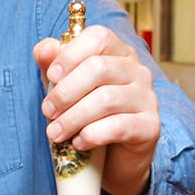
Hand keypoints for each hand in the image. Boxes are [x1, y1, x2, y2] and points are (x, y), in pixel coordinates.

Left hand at [33, 25, 159, 194]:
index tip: (51, 75)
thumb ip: (51, 65)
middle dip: (65, 92)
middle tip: (47, 111)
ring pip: (106, 99)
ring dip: (73, 117)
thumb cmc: (86, 113)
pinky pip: (119, 126)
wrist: (113, 157)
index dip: (71, 54)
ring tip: (55, 132)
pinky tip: (78, 142)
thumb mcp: (63, 86)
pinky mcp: (150, 126)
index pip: (99, 37)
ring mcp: (147, 98)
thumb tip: (44, 48)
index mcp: (117, 53)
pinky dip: (92, 135)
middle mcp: (137, 71)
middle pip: (99, 68)